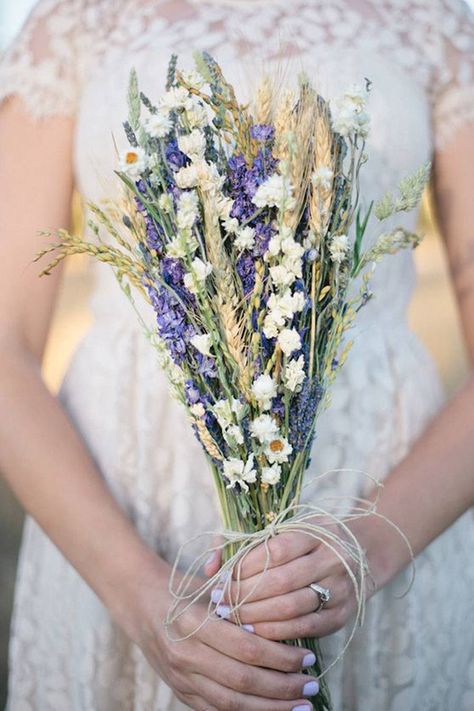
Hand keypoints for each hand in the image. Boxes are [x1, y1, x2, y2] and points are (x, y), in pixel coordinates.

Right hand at [118, 559, 320, 710]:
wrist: (143, 603)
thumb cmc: (188, 590)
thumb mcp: (214, 587)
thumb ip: (244, 604)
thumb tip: (289, 623)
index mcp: (194, 622)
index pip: (247, 648)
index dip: (281, 658)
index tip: (308, 658)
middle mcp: (185, 653)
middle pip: (242, 680)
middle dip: (282, 687)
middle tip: (311, 685)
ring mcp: (180, 677)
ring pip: (231, 703)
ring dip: (270, 708)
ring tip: (300, 706)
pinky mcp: (180, 692)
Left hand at [205, 524, 374, 641]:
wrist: (360, 555)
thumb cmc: (305, 542)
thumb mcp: (282, 530)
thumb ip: (241, 543)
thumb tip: (209, 567)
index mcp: (315, 531)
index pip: (275, 549)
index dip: (244, 566)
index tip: (220, 578)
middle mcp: (332, 558)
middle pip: (281, 581)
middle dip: (244, 595)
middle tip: (220, 602)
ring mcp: (340, 588)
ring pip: (291, 608)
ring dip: (255, 617)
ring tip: (231, 617)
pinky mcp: (341, 615)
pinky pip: (305, 628)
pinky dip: (275, 632)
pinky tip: (253, 632)